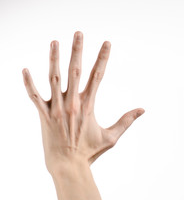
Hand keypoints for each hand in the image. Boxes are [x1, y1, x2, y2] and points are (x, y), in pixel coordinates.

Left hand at [22, 31, 143, 173]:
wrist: (68, 166)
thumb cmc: (90, 153)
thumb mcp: (112, 137)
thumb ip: (126, 121)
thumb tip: (142, 110)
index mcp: (88, 106)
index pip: (98, 76)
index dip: (102, 58)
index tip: (106, 43)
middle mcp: (72, 103)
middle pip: (75, 71)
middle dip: (77, 50)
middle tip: (78, 33)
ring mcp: (56, 108)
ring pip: (53, 79)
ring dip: (53, 59)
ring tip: (54, 41)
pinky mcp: (43, 116)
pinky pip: (34, 97)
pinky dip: (29, 83)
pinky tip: (25, 69)